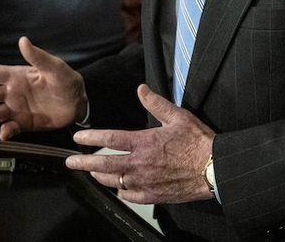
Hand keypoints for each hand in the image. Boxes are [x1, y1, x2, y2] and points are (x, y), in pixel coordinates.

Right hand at [0, 36, 86, 139]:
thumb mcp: (54, 67)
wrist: (79, 103)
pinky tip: (4, 133)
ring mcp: (17, 108)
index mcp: (17, 76)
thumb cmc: (67, 81)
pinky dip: (5, 131)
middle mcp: (13, 92)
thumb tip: (23, 40)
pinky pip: (10, 128)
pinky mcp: (24, 123)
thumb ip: (38, 57)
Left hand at [66, 85, 214, 204]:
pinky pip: (130, 196)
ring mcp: (145, 182)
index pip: (110, 139)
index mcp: (144, 142)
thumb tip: (141, 89)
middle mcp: (140, 163)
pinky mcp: (154, 195)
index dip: (91, 137)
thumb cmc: (198, 142)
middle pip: (104, 165)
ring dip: (100, 177)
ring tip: (92, 173)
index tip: (78, 138)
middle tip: (71, 162)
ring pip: (114, 182)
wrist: (213, 168)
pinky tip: (119, 187)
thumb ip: (156, 103)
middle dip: (84, 163)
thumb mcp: (178, 116)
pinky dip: (121, 191)